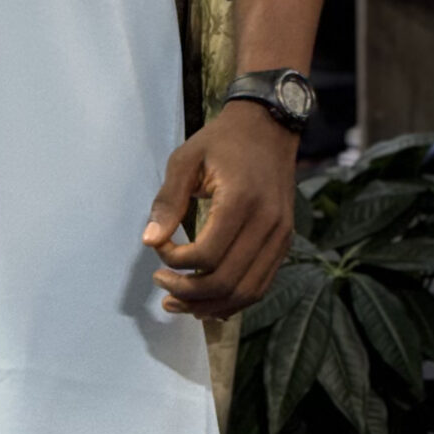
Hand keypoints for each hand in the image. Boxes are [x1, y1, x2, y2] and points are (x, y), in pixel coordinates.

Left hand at [143, 102, 298, 319]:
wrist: (270, 127)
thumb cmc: (222, 141)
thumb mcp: (186, 159)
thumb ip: (168, 201)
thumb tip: (149, 241)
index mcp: (241, 201)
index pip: (206, 255)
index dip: (175, 262)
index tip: (158, 248)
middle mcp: (267, 224)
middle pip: (226, 282)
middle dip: (187, 292)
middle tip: (161, 284)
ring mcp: (280, 236)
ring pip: (246, 292)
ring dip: (208, 306)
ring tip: (177, 303)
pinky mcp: (284, 243)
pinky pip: (260, 286)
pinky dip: (232, 301)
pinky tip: (206, 301)